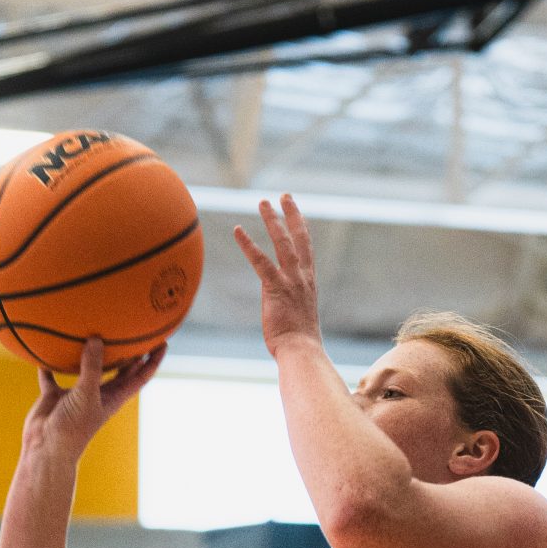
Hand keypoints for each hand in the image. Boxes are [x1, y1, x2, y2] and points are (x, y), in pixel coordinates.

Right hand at [23, 337, 165, 467]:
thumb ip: (92, 368)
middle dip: (129, 353)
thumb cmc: (73, 428)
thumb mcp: (87, 395)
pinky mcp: (55, 396)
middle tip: (136, 331)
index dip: (152, 361)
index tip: (163, 343)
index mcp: (114, 398)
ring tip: (96, 332)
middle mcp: (98, 394)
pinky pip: (52, 376)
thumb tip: (96, 339)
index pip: (140, 376)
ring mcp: (77, 395)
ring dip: (91, 354)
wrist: (47, 449)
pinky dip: (50, 365)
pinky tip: (47, 348)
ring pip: (87, 369)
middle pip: (120, 370)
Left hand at [232, 195, 321, 358]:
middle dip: (291, 215)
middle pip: (299, 238)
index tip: (298, 213)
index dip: (302, 229)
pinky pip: (261, 261)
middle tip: (284, 196)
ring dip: (273, 221)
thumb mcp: (299, 322)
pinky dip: (248, 245)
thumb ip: (292, 310)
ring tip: (263, 202)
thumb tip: (287, 317)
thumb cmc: (300, 344)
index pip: (307, 250)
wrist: (302, 351)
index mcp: (309, 284)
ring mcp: (291, 281)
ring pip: (283, 243)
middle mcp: (303, 278)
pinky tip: (237, 230)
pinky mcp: (276, 288)